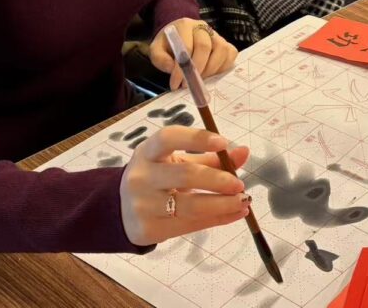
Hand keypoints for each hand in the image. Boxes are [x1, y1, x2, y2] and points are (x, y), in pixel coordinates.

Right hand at [119, 126, 250, 245]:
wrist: (123, 210)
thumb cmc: (158, 178)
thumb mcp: (178, 162)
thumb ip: (211, 157)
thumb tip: (244, 152)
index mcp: (147, 152)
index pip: (168, 138)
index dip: (196, 138)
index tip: (223, 142)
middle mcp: (140, 176)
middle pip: (185, 175)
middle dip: (218, 180)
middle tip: (239, 184)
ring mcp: (142, 205)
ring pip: (190, 206)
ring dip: (223, 204)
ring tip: (243, 201)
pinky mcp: (149, 229)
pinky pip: (190, 225)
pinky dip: (218, 219)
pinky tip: (235, 214)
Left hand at [149, 18, 238, 89]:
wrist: (179, 36)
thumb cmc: (169, 45)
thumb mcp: (157, 50)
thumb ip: (160, 58)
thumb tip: (172, 68)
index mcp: (185, 25)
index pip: (186, 46)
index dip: (182, 68)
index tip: (176, 84)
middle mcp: (203, 27)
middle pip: (205, 47)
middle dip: (197, 70)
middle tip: (189, 84)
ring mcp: (216, 35)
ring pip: (221, 50)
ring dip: (211, 69)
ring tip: (200, 79)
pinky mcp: (226, 43)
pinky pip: (231, 54)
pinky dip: (223, 67)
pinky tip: (212, 74)